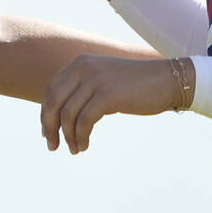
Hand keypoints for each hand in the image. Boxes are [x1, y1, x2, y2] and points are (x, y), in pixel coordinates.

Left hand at [40, 55, 185, 153]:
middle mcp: (83, 67)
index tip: (47, 133)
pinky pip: (84, 121)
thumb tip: (61, 115)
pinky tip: (85, 145)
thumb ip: (83, 89)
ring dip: (67, 136)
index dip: (45, 113)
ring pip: (67, 114)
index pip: (51, 89)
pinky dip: (81, 137)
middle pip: (54, 101)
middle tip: (52, 146)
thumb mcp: (103, 80)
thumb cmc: (135, 85)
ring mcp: (95, 79)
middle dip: (49, 127)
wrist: (165, 80)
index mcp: (79, 63)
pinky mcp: (107, 94)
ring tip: (75, 149)